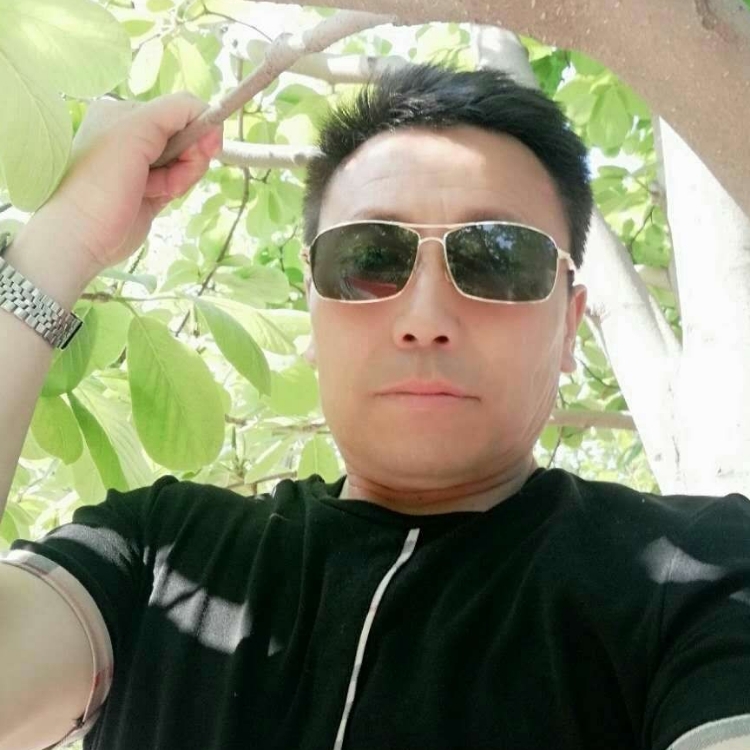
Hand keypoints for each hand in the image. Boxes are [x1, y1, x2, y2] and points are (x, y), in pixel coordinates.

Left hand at [38, 92, 222, 275]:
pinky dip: (178, 187)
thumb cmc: (101, 180)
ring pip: (187, 161)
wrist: (82, 235)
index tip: (207, 147)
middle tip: (171, 175)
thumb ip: (174, 111)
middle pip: (187, 137)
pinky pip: (180, 180)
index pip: (179, 109)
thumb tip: (209, 112)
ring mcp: (142, 165)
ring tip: (158, 190)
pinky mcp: (151, 190)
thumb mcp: (135, 131)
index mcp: (123, 112)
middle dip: (189, 157)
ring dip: (182, 176)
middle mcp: (132, 135)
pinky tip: (158, 197)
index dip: (199, 127)